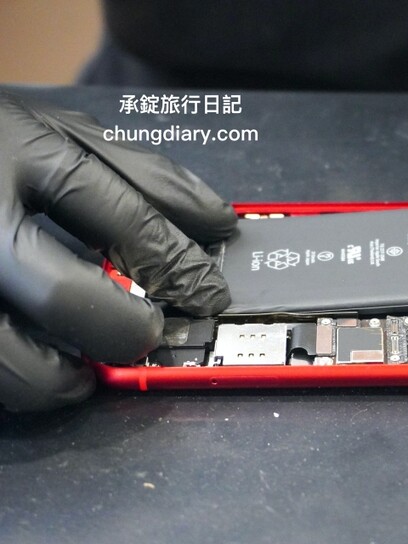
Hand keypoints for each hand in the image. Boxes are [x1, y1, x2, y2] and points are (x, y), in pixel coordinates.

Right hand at [0, 91, 235, 410]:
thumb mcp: (57, 131)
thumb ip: (141, 174)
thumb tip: (219, 223)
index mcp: (19, 154)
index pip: (124, 219)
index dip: (180, 267)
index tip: (207, 292)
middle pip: (63, 297)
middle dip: (125, 328)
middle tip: (150, 332)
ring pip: (6, 357)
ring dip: (61, 376)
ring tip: (88, 368)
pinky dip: (15, 381)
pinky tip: (36, 365)